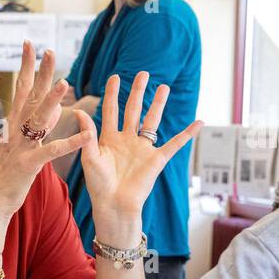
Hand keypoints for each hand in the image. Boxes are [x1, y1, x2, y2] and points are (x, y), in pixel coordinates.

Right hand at [0, 41, 95, 233]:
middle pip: (30, 97)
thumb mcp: (20, 145)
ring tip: (66, 82)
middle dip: (40, 73)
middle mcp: (15, 131)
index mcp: (14, 125)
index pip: (21, 90)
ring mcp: (20, 147)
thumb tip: (56, 108)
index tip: (30, 45)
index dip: (27, 67)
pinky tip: (85, 135)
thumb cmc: (6, 175)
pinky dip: (69, 143)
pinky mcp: (28, 165)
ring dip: (53, 101)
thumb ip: (38, 125)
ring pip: (38, 119)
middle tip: (50, 51)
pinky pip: (50, 152)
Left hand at [77, 72, 201, 228]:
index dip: (112, 94)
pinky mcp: (156, 159)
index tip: (115, 76)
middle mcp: (127, 140)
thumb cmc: (99, 185)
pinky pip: (175, 144)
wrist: (114, 205)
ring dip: (158, 104)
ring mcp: (143, 148)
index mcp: (109, 139)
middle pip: (133, 110)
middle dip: (138, 92)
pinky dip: (187, 134)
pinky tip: (199, 122)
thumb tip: (78, 111)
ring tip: (164, 87)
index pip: (111, 111)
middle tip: (143, 73)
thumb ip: (88, 134)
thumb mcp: (90, 157)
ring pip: (152, 121)